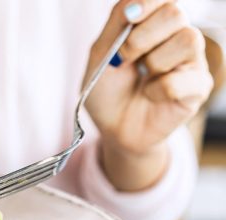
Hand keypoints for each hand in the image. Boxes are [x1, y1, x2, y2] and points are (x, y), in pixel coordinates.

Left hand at [85, 0, 212, 190]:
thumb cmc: (107, 90)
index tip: (129, 18)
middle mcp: (176, 35)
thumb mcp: (100, 55)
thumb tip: (133, 4)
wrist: (113, 127)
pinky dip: (159, 88)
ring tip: (142, 76)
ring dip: (154, 61)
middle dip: (142, 36)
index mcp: (153, 23)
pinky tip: (150, 94)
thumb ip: (116, 25)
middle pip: (176, 12)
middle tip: (125, 57)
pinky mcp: (198, 86)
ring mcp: (191, 60)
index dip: (147, 2)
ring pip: (188, 39)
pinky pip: (182, 79)